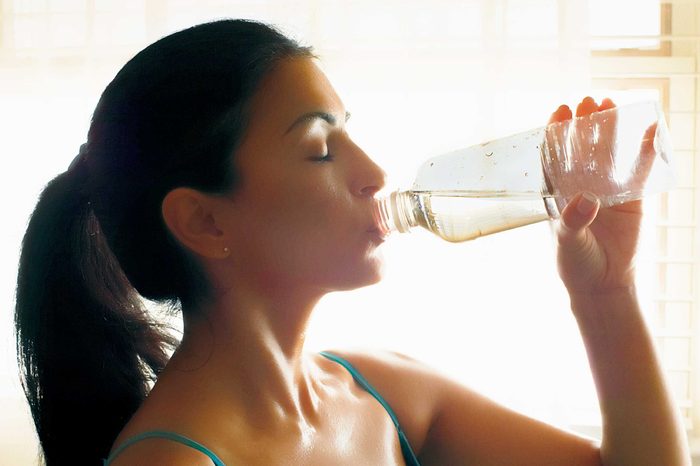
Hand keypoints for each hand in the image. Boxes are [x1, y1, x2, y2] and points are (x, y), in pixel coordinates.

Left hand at [551, 97, 646, 293]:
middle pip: (581, 148)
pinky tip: (650, 128)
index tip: (558, 111)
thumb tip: (587, 200)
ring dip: (609, 129)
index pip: (554, 156)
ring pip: (608, 152)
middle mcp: (580, 186)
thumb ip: (572, 221)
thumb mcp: (567, 242)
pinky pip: (640, 169)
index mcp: (557, 193)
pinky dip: (645, 150)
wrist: (603, 284)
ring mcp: (607, 189)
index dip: (556, 133)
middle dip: (583, 124)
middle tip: (587, 101)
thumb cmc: (575, 263)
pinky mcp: (632, 198)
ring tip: (609, 102)